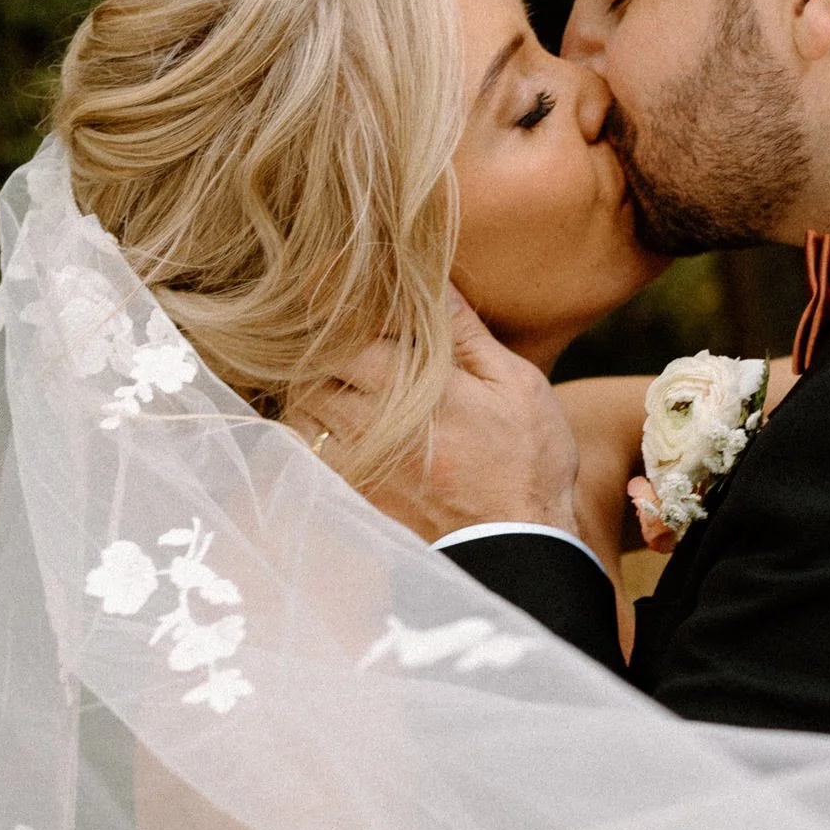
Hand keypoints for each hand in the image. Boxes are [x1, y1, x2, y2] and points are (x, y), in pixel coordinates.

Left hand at [310, 291, 581, 541]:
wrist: (518, 551)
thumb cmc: (526, 462)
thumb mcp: (515, 386)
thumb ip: (466, 333)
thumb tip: (434, 279)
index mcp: (413, 389)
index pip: (346, 333)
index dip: (337, 309)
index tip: (336, 290)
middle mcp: (374, 425)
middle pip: (312, 371)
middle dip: (318, 349)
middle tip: (336, 334)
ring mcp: (358, 464)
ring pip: (302, 412)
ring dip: (310, 389)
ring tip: (336, 377)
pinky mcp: (354, 496)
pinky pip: (308, 454)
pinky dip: (310, 432)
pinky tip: (334, 423)